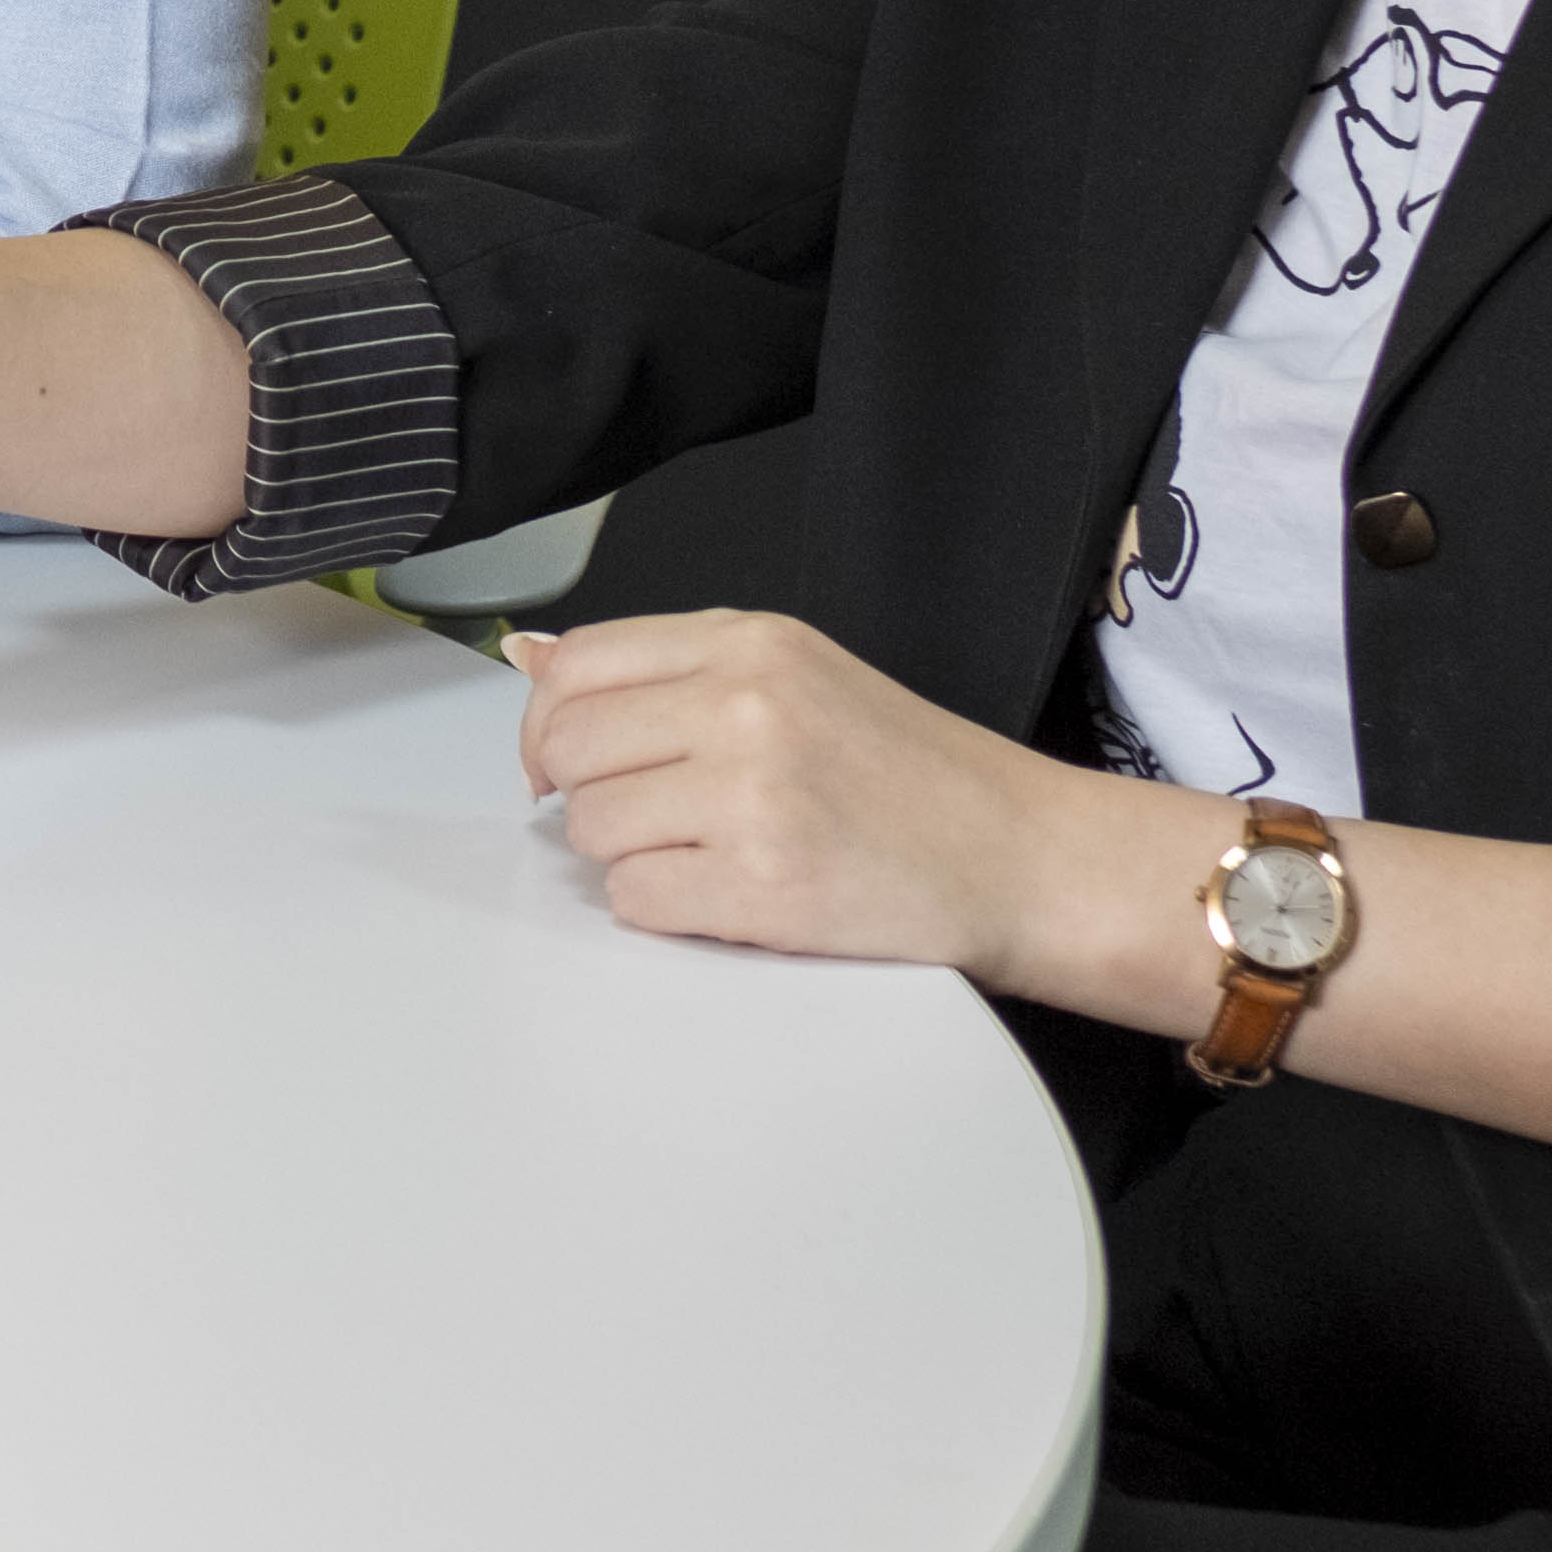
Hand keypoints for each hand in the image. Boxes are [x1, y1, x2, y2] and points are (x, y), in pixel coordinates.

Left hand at [502, 609, 1146, 984]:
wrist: (1023, 858)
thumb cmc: (914, 777)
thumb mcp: (796, 676)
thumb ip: (666, 670)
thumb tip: (529, 659)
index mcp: (749, 642)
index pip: (578, 664)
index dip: (548, 723)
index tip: (562, 763)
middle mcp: (746, 704)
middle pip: (570, 748)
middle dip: (587, 794)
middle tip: (650, 817)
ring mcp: (754, 794)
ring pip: (593, 828)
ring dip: (630, 856)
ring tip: (710, 854)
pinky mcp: (765, 885)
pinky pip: (636, 901)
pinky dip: (665, 909)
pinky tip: (728, 895)